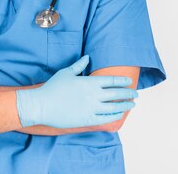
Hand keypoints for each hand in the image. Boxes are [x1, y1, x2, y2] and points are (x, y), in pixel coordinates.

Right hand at [16, 55, 137, 127]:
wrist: (41, 105)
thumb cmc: (53, 87)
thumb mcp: (66, 73)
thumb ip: (79, 66)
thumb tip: (88, 58)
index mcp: (89, 82)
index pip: (111, 80)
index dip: (122, 81)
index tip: (129, 82)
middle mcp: (93, 95)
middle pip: (116, 94)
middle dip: (128, 94)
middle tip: (136, 94)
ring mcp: (91, 108)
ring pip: (114, 107)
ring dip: (125, 105)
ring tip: (132, 105)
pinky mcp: (87, 120)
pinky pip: (105, 118)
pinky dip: (115, 116)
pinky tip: (120, 114)